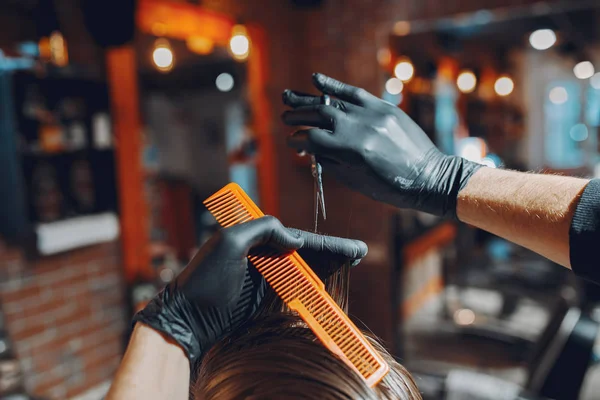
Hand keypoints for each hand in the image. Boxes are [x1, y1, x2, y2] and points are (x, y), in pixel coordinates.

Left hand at [134, 216, 367, 361]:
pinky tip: (326, 287)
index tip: (352, 247)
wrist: (186, 318)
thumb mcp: (229, 242)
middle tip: (358, 253)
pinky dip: (311, 289)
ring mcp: (263, 278)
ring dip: (325, 269)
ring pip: (302, 271)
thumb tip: (294, 238)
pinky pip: (293, 291)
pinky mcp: (261, 299)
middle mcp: (261, 256)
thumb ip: (262, 229)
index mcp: (255, 238)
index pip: (297, 238)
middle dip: (331, 253)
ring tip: (348, 264)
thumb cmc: (203, 278)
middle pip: (304, 253)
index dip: (326, 243)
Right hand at [282, 73, 482, 218]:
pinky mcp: (384, 107)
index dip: (297, 140)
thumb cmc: (392, 187)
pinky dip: (334, 85)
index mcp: (352, 151)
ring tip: (289, 98)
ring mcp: (373, 114)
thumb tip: (310, 147)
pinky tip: (315, 79)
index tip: (291, 142)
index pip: (312, 139)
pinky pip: (355, 92)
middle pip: (318, 115)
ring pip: (332, 102)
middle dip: (297, 116)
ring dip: (309, 101)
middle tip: (285, 118)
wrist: (430, 177)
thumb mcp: (356, 180)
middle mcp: (360, 128)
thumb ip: (331, 161)